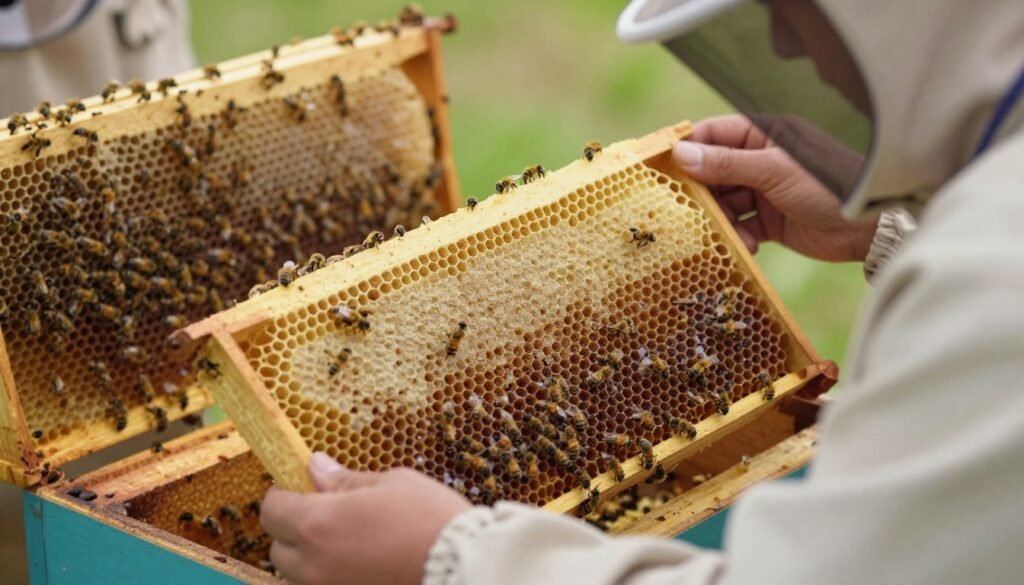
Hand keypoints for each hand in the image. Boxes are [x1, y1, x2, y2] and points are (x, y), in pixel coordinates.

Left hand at [261, 453, 471, 584]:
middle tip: (325, 513)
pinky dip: (331, 575)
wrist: (464, 566)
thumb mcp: (390, 483)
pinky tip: (359, 562)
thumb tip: (316, 468)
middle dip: (294, 529)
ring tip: (347, 542)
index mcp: (317, 524)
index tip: (302, 487)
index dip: (284, 495)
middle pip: (278, 548)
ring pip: (298, 574)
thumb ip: (346, 481)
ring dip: (310, 557)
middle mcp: (313, 564)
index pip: (271, 509)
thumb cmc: (430, 519)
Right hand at [673, 114, 876, 261]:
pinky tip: (746, 246)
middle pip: (711, 173)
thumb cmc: (830, 184)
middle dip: (699, 194)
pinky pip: (739, 226)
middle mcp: (758, 160)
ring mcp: (763, 191)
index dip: (684, 151)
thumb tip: (681, 154)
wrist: (871, 225)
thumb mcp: (774, 171)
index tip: (659, 170)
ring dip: (718, 221)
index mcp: (761, 135)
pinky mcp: (769, 220)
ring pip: (722, 203)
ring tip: (720, 235)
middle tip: (684, 213)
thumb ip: (727, 163)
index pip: (710, 136)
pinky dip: (736, 237)